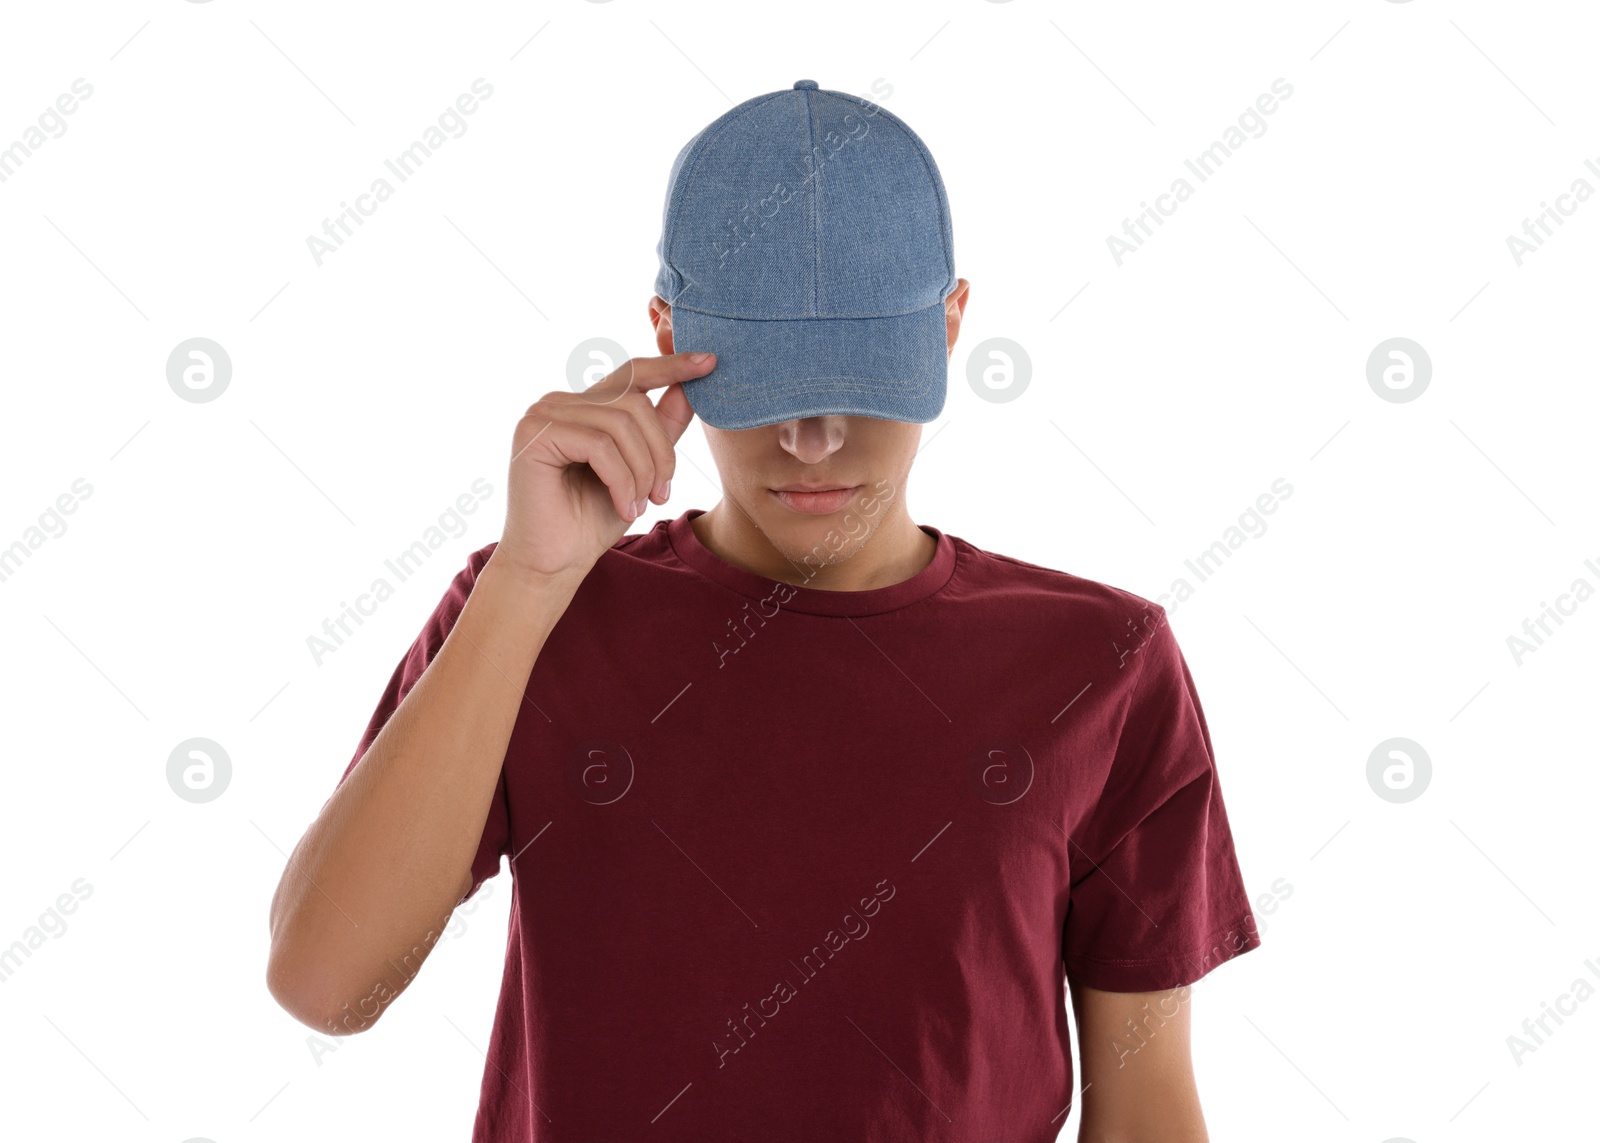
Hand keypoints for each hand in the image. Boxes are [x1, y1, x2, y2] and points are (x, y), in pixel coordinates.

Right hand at [491, 351, 713, 581]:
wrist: (554, 563)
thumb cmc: (592, 520)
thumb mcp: (642, 470)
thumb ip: (662, 428)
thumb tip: (690, 388)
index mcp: (585, 405)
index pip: (633, 374)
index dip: (672, 366)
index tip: (710, 362)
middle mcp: (560, 401)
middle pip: (635, 403)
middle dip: (660, 453)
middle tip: (662, 494)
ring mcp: (543, 414)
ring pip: (621, 424)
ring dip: (642, 472)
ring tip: (640, 504)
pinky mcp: (533, 434)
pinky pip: (600, 446)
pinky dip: (621, 481)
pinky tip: (622, 507)